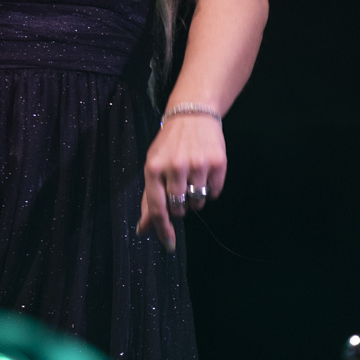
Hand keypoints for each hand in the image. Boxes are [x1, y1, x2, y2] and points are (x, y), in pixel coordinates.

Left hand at [136, 114, 226, 250]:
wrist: (192, 114)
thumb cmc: (169, 144)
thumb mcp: (153, 166)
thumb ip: (148, 200)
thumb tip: (142, 230)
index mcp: (153, 168)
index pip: (157, 208)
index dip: (162, 231)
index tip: (169, 246)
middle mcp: (175, 167)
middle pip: (179, 209)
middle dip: (180, 205)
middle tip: (180, 187)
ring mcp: (197, 165)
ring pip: (198, 203)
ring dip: (196, 197)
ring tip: (193, 177)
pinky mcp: (217, 163)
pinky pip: (215, 192)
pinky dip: (211, 188)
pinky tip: (205, 171)